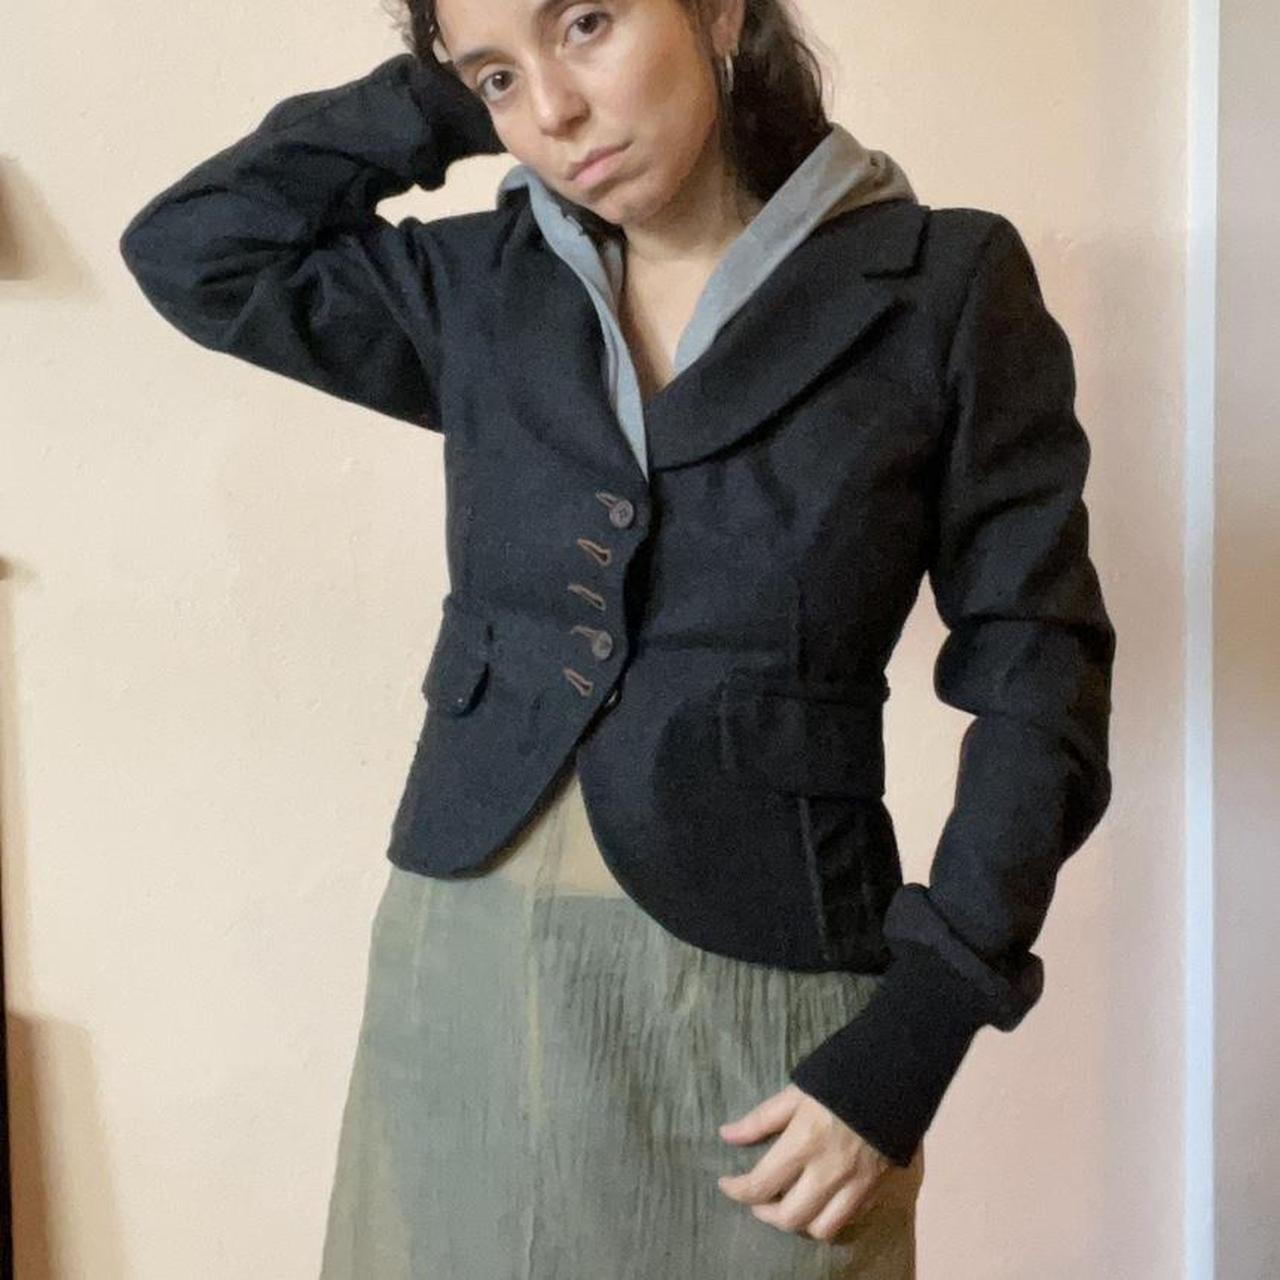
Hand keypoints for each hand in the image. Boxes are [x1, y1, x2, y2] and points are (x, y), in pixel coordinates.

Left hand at [716, 1083, 896, 1240]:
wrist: (895, 1077)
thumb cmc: (839, 1079)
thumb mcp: (796, 1092)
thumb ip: (761, 1119)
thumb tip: (727, 1135)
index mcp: (804, 1142)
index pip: (760, 1184)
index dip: (736, 1190)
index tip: (726, 1184)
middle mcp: (828, 1172)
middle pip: (789, 1218)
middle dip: (764, 1213)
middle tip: (757, 1198)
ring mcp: (854, 1184)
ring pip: (820, 1228)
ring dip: (797, 1222)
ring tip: (786, 1203)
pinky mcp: (874, 1188)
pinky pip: (846, 1220)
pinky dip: (826, 1218)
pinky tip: (817, 1199)